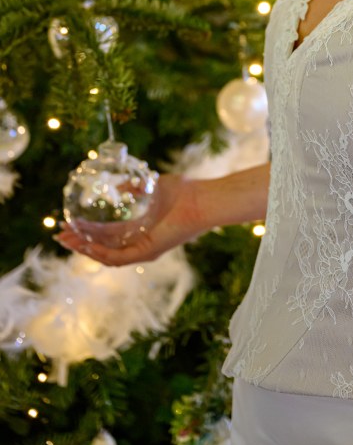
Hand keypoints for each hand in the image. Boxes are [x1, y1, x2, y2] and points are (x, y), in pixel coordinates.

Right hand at [55, 173, 204, 266]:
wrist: (201, 200)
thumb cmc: (183, 191)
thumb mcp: (151, 188)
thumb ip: (135, 188)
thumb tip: (119, 186)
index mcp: (141, 231)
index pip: (109, 235)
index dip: (88, 232)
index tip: (70, 224)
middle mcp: (140, 244)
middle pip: (103, 248)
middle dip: (80, 242)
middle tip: (60, 234)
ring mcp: (143, 250)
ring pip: (106, 255)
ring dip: (85, 248)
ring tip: (67, 240)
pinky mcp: (146, 253)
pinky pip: (117, 258)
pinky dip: (99, 252)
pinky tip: (85, 244)